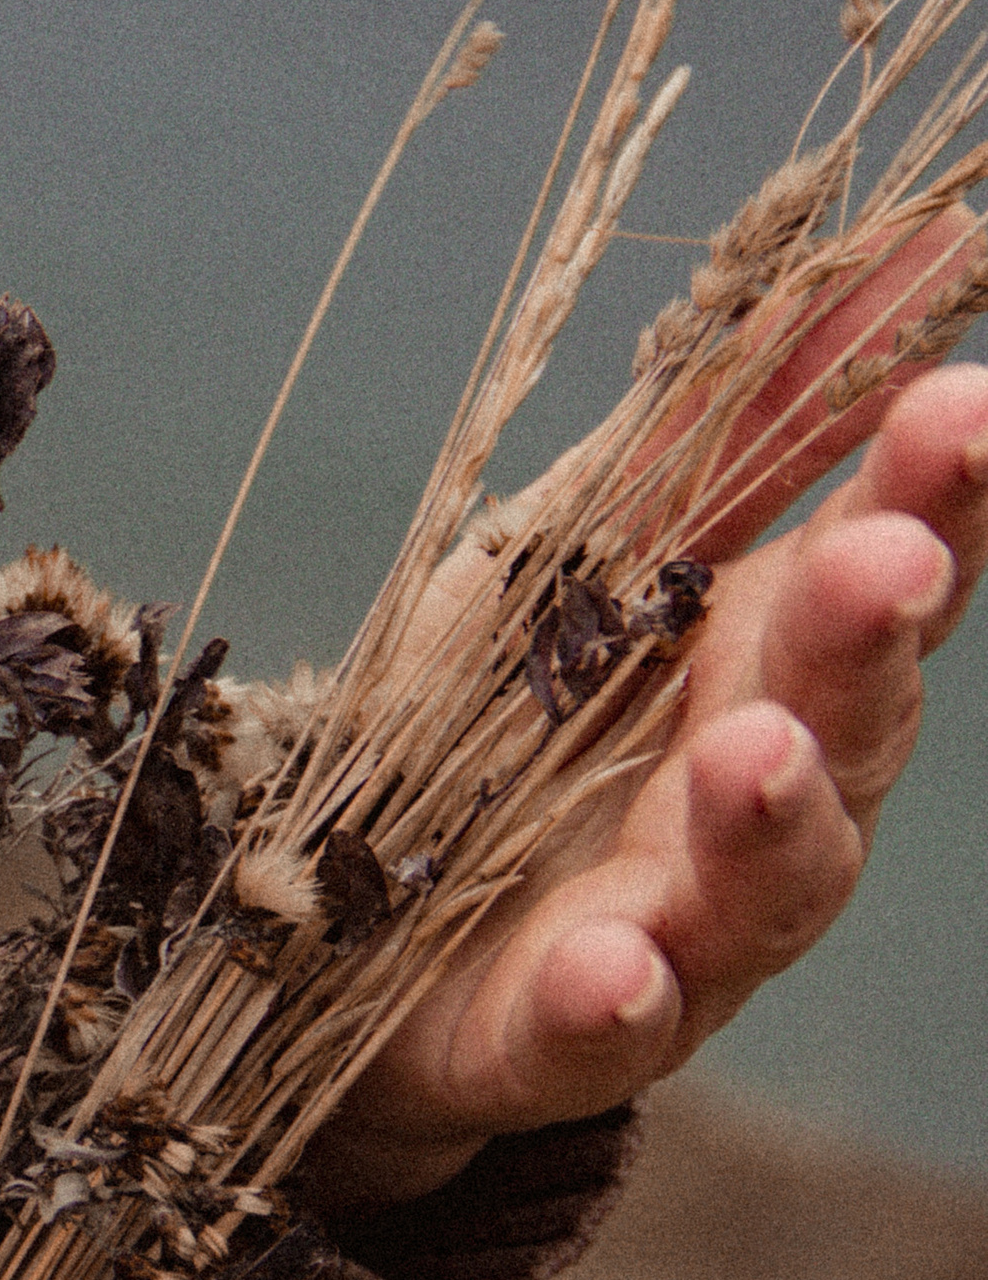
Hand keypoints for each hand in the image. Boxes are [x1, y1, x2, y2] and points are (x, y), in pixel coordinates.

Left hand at [304, 351, 987, 1208]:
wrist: (353, 950)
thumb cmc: (514, 725)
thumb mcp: (606, 546)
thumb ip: (748, 419)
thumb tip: (924, 242)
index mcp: (768, 664)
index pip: (888, 574)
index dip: (939, 496)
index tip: (966, 405)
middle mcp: (754, 805)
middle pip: (842, 723)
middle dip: (862, 639)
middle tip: (879, 561)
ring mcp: (671, 932)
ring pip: (756, 890)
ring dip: (767, 825)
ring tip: (755, 757)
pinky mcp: (552, 1037)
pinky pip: (592, 1029)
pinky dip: (609, 999)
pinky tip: (612, 967)